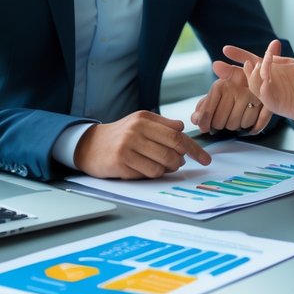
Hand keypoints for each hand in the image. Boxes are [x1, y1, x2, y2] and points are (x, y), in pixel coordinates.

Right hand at [73, 111, 210, 179]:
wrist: (89, 145)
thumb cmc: (120, 135)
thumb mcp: (140, 122)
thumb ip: (163, 125)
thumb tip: (183, 131)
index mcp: (144, 118)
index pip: (178, 134)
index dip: (194, 148)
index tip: (205, 159)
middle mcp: (136, 130)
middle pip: (173, 149)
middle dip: (182, 160)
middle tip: (180, 164)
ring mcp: (128, 146)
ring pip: (163, 164)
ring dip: (168, 169)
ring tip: (160, 166)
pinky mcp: (121, 162)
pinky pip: (149, 173)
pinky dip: (153, 174)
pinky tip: (145, 169)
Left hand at [190, 65, 271, 134]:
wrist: (260, 76)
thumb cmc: (234, 87)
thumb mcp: (217, 91)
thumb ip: (203, 105)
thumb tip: (194, 119)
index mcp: (220, 86)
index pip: (207, 112)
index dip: (203, 123)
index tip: (204, 128)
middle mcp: (235, 90)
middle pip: (219, 122)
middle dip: (220, 124)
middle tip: (224, 117)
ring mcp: (250, 97)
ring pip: (234, 126)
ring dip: (234, 125)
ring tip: (237, 114)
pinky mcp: (264, 104)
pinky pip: (250, 126)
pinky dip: (248, 126)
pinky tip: (246, 117)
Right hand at [219, 37, 293, 130]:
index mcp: (271, 67)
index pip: (252, 59)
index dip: (239, 55)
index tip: (225, 49)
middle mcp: (266, 79)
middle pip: (245, 73)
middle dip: (230, 70)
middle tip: (216, 64)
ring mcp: (269, 91)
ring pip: (253, 83)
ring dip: (253, 75)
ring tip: (254, 65)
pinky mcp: (273, 103)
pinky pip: (265, 95)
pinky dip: (264, 88)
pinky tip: (265, 81)